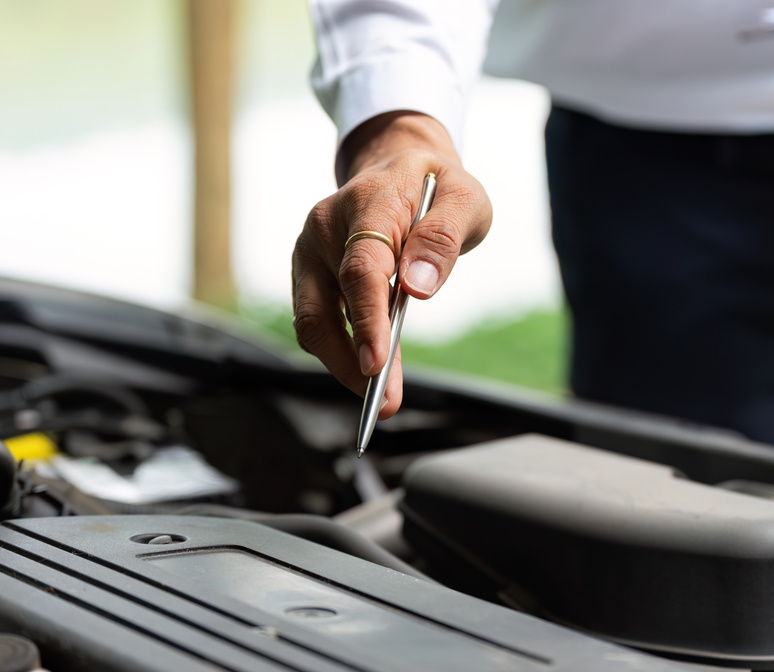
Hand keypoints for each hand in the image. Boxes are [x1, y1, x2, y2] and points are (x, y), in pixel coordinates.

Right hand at [292, 112, 491, 418]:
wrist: (400, 167)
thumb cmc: (436, 187)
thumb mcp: (464, 198)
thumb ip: (444, 237)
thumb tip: (418, 289)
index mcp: (368, 202)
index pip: (361, 268)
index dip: (367, 320)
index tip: (377, 363)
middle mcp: (326, 226)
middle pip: (324, 307)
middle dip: (351, 361)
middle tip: (385, 403)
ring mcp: (311, 251)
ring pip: (314, 322)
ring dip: (344, 365)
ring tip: (382, 399)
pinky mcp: (309, 274)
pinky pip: (318, 321)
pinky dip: (342, 353)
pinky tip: (371, 374)